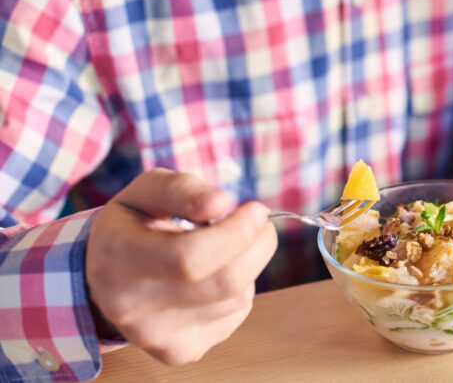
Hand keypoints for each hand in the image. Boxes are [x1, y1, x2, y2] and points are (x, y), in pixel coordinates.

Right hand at [85, 169, 277, 364]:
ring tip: (224, 248)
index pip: (189, 257)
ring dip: (248, 264)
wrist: (105, 277)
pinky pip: (235, 315)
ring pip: (237, 297)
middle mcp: (132, 306)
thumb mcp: (146, 192)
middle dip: (257, 245)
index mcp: (118, 258)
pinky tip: (213, 276)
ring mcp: (156, 337)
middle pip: (225, 282)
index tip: (255, 210)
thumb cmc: (133, 225)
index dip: (237, 232)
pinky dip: (239, 289)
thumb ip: (181, 190)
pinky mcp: (180, 351)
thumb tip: (220, 203)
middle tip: (258, 224)